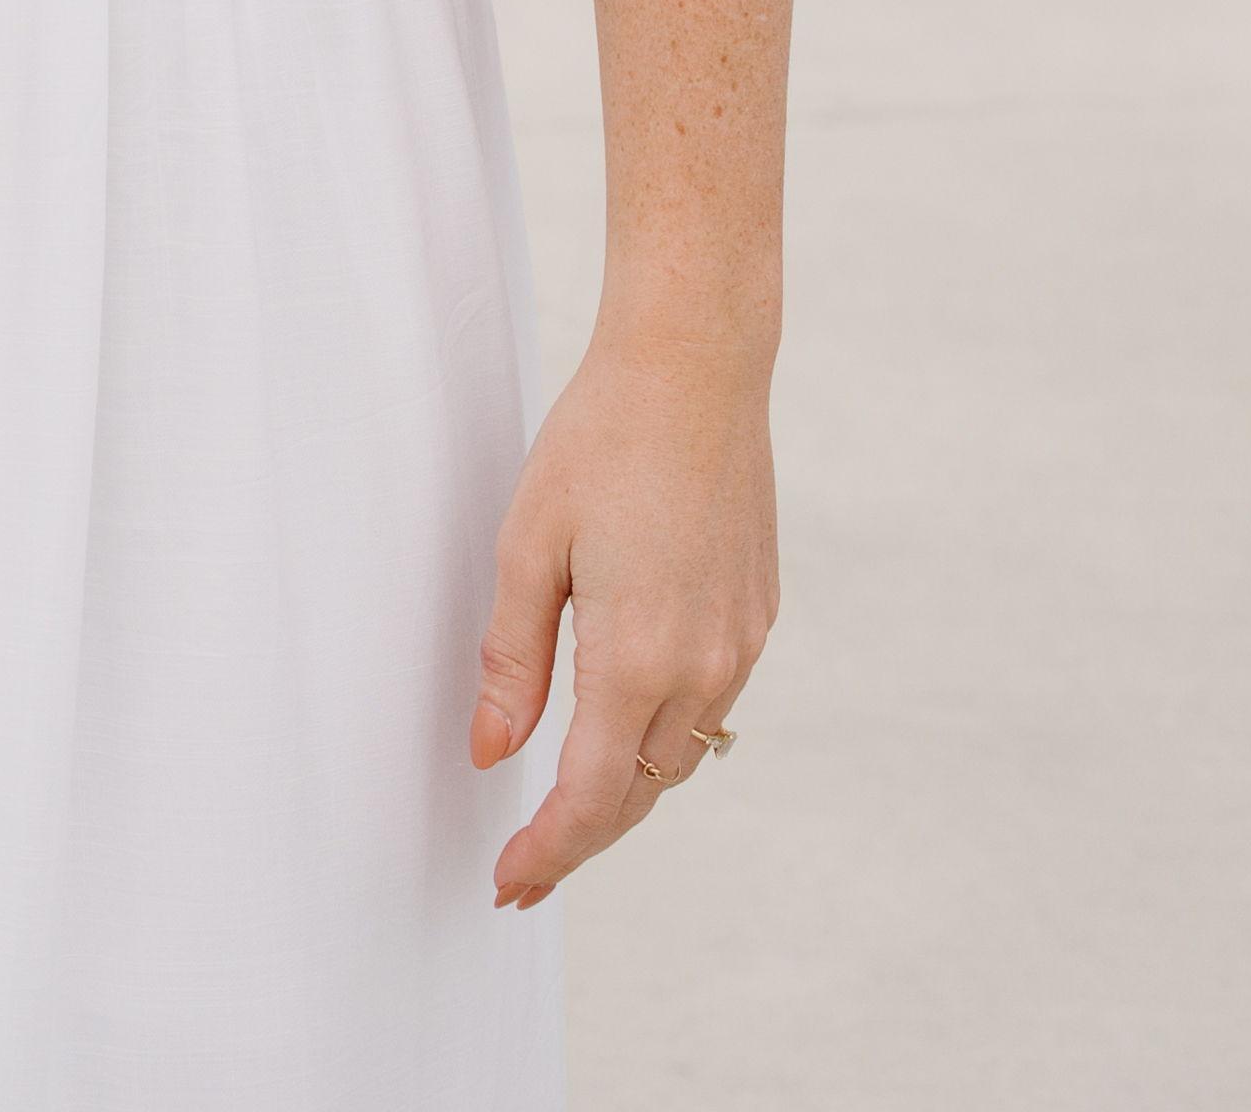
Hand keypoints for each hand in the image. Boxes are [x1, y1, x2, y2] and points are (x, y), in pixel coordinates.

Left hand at [472, 321, 776, 908]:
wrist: (697, 367)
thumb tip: (492, 753)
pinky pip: (710, 708)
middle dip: (580, 840)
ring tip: (567, 811)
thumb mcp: (528, 543)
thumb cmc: (602, 439)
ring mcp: (740, 645)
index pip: (591, 799)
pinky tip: (627, 727)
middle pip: (638, 793)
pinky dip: (664, 737)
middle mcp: (702, 667)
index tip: (508, 883)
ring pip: (679, 758)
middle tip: (525, 871)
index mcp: (638, 657)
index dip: (547, 852)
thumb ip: (513, 659)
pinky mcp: (757, 616)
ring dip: (625, 792)